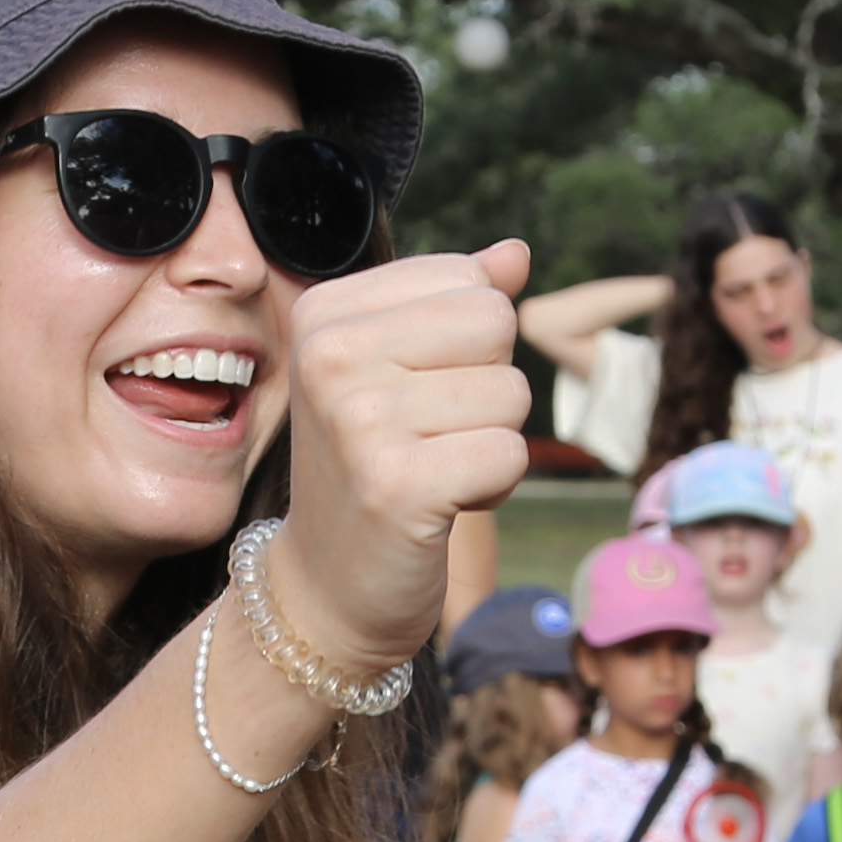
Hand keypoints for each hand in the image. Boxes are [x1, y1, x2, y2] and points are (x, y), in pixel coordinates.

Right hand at [260, 241, 533, 666]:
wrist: (326, 587)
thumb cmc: (373, 467)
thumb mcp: (400, 370)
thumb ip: (456, 303)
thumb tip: (515, 253)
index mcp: (326, 311)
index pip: (469, 279)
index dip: (467, 344)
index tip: (413, 394)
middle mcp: (329, 354)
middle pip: (495, 323)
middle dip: (488, 386)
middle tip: (429, 437)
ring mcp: (357, 419)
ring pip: (511, 393)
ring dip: (490, 442)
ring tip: (431, 472)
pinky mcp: (395, 484)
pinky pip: (509, 455)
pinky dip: (492, 488)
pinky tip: (439, 507)